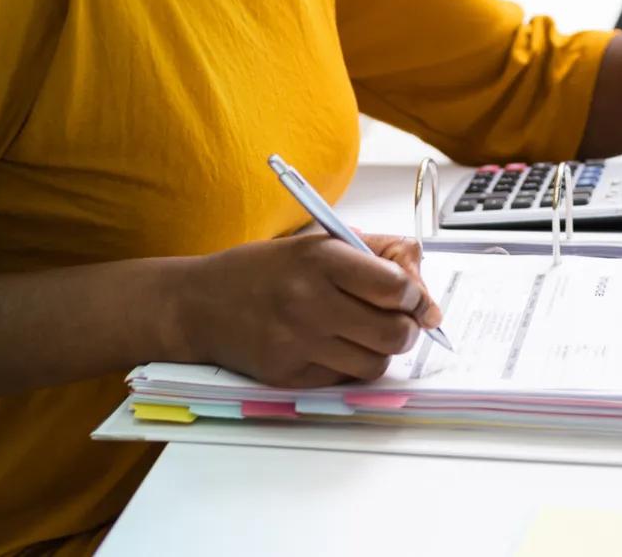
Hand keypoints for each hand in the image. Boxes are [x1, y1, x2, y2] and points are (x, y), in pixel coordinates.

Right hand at [178, 230, 442, 387]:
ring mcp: (297, 342)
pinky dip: (349, 367)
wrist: (200, 304)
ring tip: (367, 335)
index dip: (415, 296)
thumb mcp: (317, 241)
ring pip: (375, 363)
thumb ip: (376, 252)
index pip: (395, 286)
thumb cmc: (265, 269)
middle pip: (393, 332)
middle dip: (408, 329)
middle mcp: (309, 301)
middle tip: (402, 323)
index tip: (414, 298)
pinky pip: (344, 380)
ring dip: (382, 351)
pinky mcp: (287, 375)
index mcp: (321, 259)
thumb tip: (421, 286)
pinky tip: (334, 347)